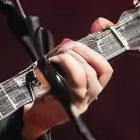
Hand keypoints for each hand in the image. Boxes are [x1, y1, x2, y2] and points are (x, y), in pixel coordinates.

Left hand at [21, 18, 114, 139]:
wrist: (34, 114)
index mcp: (91, 85)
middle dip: (80, 52)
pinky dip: (64, 73)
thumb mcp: (60, 65)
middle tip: (64, 48)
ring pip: (87, 77)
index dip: (100, 47)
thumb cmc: (46, 89)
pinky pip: (74, 88)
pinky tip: (51, 67)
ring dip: (71, 61)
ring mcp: (81, 102)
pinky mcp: (70, 107)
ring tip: (57, 57)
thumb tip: (92, 25)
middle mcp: (90, 95)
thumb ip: (72, 49)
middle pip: (96, 70)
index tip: (99, 25)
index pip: (105, 68)